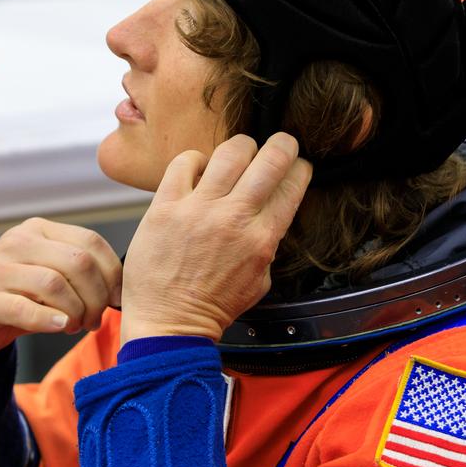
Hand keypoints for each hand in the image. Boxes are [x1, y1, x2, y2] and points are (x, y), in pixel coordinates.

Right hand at [0, 218, 122, 359]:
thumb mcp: (49, 274)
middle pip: (78, 262)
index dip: (112, 273)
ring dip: (75, 311)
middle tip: (95, 320)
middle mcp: (17, 241)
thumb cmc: (18, 297)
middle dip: (96, 297)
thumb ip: (80, 272)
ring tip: (76, 325)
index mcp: (39, 230)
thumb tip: (123, 289)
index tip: (116, 300)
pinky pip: (24, 308)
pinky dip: (49, 320)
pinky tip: (61, 326)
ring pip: (54, 284)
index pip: (91, 241)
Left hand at [119, 133, 312, 343]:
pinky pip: (184, 162)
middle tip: (280, 143)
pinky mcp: (165, 207)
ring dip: (241, 147)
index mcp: (261, 239)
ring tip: (239, 154)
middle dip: (282, 145)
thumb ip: (266, 244)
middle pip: (270, 159)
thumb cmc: (212, 305)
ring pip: (231, 152)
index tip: (298, 165)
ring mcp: (198, 210)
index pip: (292, 187)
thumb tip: (269, 214)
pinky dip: (196, 160)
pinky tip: (198, 171)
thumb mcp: (259, 280)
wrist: (170, 322)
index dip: (300, 169)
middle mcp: (233, 219)